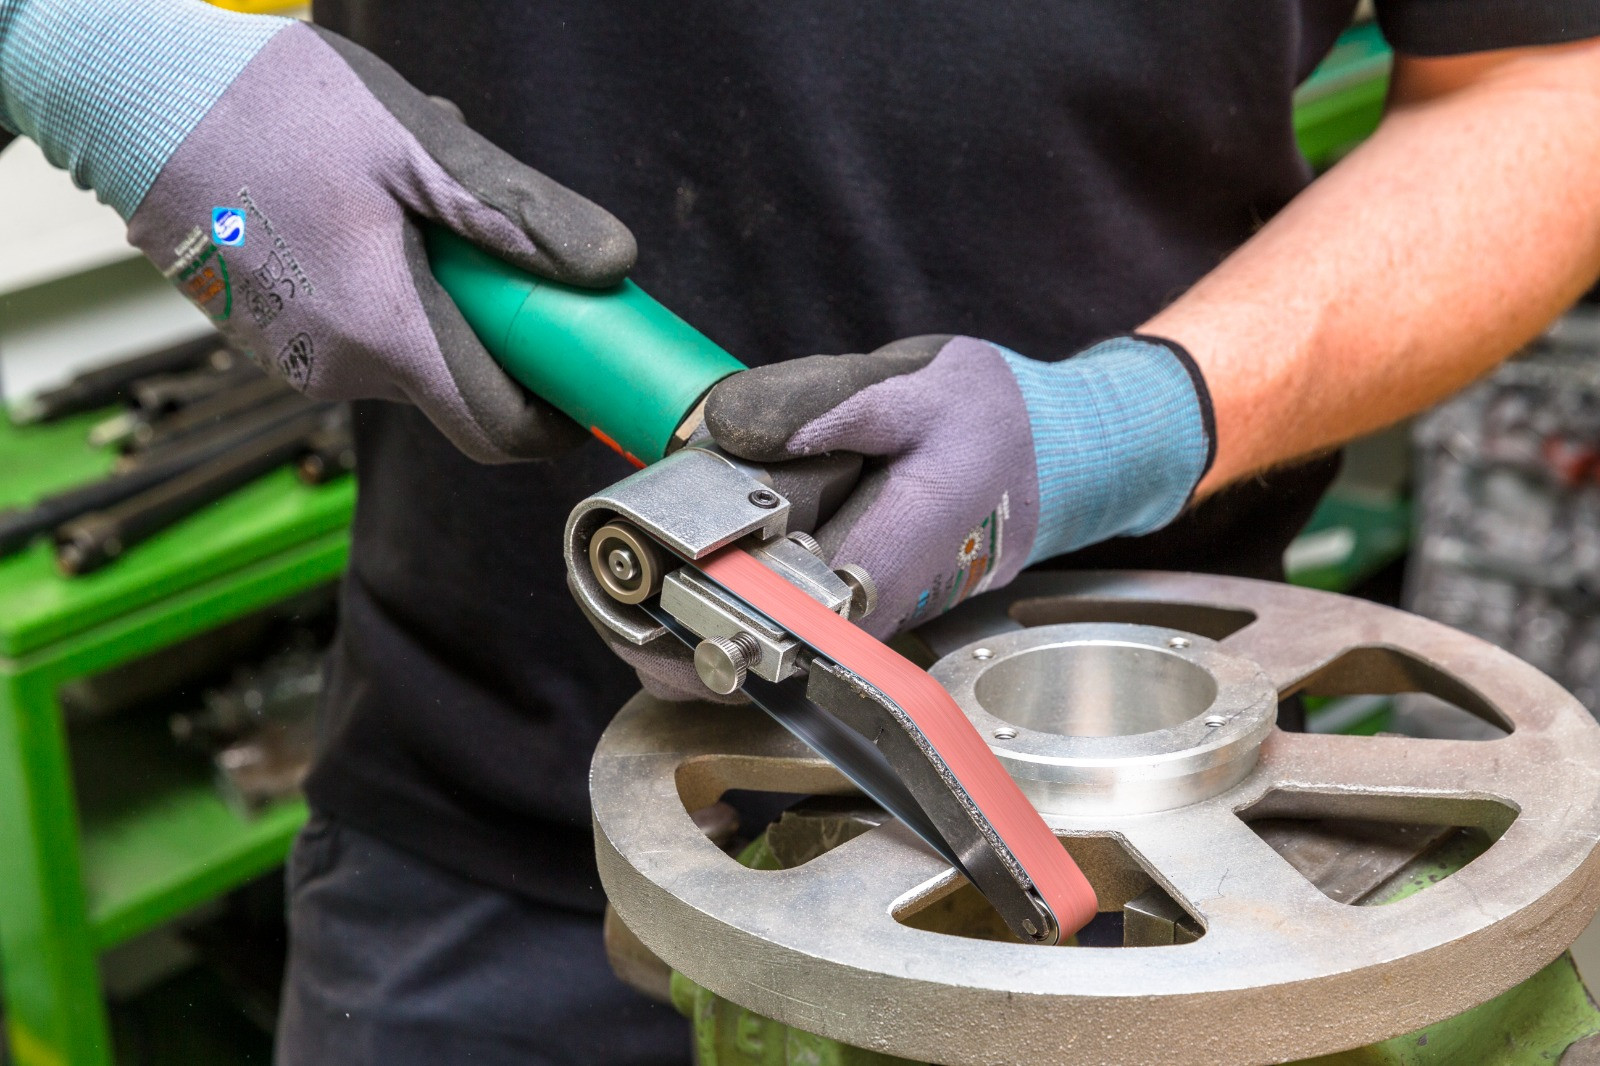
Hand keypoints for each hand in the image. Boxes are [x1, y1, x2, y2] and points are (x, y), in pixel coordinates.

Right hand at [2, 3, 632, 461]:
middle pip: (459, 386)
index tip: (585, 384)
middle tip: (495, 244)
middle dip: (497, 327)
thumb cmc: (272, 109)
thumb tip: (610, 267)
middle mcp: (339, 369)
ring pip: (410, 353)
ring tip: (409, 202)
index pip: (499, 431)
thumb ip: (521, 216)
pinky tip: (365, 215)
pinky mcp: (272, 339)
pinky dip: (388, 289)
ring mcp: (298, 360)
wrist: (136, 97)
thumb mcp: (422, 146)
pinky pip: (360, 333)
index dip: (556, 421)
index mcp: (385, 333)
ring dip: (440, 295)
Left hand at [600, 332, 1213, 701]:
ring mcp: (850, 621)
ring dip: (682, 604)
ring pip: (747, 638)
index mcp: (877, 563)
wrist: (1048, 461)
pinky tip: (681, 550)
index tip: (622, 587)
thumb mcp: (918, 388)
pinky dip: (712, 590)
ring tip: (630, 557)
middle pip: (740, 640)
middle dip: (666, 609)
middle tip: (611, 564)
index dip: (682, 615)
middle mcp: (861, 613)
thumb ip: (825, 405)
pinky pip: (762, 618)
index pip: (762, 622)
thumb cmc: (990, 423)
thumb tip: (727, 431)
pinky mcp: (842, 609)